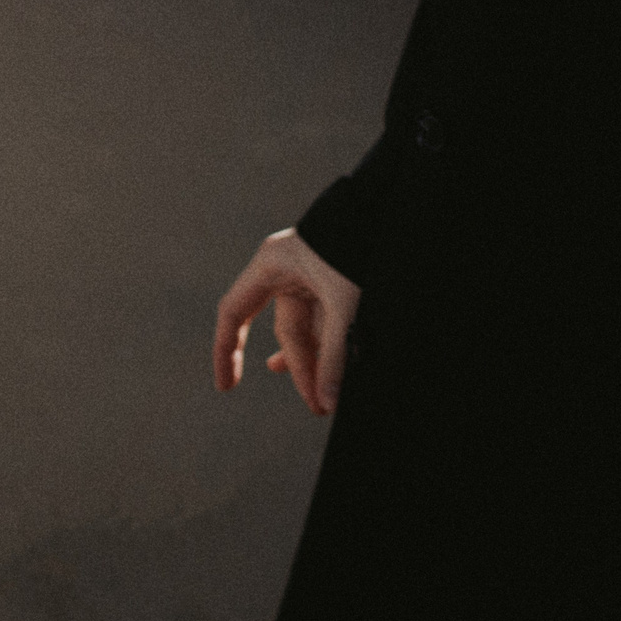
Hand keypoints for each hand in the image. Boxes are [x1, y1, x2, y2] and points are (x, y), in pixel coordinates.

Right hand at [214, 227, 360, 416]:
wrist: (394, 213)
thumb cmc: (360, 248)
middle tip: (319, 407)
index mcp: (272, 265)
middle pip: (286, 332)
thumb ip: (336, 354)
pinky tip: (333, 374)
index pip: (235, 312)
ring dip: (319, 363)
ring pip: (310, 331)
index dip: (226, 350)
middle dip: (300, 370)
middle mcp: (287, 272)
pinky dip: (333, 348)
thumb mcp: (345, 303)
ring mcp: (314, 279)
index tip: (226, 386)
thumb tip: (328, 401)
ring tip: (325, 401)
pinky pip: (329, 324)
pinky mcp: (338, 286)